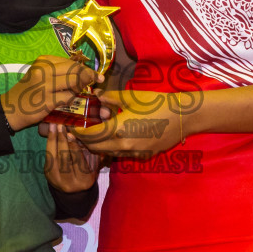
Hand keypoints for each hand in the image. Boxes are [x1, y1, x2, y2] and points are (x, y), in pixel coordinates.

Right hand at [1, 55, 96, 130]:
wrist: (9, 109)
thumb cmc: (27, 92)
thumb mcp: (39, 74)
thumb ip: (58, 71)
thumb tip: (82, 72)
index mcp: (43, 61)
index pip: (71, 61)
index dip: (85, 68)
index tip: (94, 74)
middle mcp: (44, 70)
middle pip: (75, 69)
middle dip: (89, 76)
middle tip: (97, 81)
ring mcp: (45, 85)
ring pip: (74, 82)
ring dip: (81, 88)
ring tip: (79, 92)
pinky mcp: (47, 100)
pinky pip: (69, 98)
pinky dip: (72, 99)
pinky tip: (67, 101)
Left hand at [44, 122, 101, 192]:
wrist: (73, 190)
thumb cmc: (87, 173)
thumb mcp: (93, 165)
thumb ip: (90, 153)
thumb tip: (83, 136)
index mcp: (84, 180)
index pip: (79, 162)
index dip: (74, 147)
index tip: (71, 134)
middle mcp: (69, 183)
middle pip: (64, 159)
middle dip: (62, 141)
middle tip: (61, 126)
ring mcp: (56, 179)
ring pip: (53, 157)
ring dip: (52, 139)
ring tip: (53, 126)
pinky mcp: (48, 174)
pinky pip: (48, 157)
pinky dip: (49, 144)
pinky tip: (51, 133)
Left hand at [74, 90, 190, 157]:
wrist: (183, 117)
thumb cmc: (157, 103)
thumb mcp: (131, 97)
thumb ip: (110, 98)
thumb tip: (96, 96)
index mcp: (118, 129)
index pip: (89, 134)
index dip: (77, 131)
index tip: (70, 125)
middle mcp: (123, 145)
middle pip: (94, 147)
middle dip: (83, 139)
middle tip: (77, 130)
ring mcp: (133, 152)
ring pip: (106, 152)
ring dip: (96, 144)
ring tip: (93, 132)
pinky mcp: (141, 155)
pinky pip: (120, 153)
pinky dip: (111, 147)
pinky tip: (113, 136)